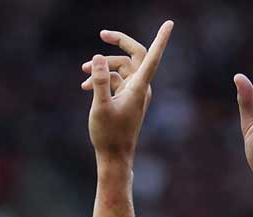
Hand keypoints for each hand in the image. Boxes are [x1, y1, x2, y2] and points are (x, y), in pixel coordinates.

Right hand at [81, 21, 173, 162]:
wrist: (114, 156)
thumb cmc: (108, 135)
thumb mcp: (100, 106)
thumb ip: (99, 81)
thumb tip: (96, 57)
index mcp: (139, 87)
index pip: (152, 57)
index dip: (161, 39)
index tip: (169, 23)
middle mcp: (140, 86)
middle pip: (134, 54)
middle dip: (118, 43)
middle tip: (102, 34)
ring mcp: (133, 91)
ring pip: (119, 68)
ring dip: (101, 66)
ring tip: (83, 72)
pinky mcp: (126, 97)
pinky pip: (115, 80)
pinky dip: (101, 79)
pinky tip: (85, 86)